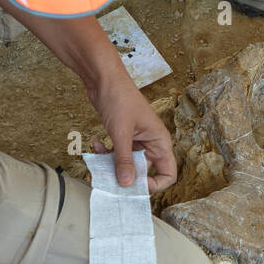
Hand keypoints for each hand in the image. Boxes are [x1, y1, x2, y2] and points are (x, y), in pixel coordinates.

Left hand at [89, 67, 177, 191]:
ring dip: (113, 167)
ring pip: (128, 166)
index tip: (134, 184)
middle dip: (127, 177)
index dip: (154, 184)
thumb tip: (126, 184)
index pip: (167, 174)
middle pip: (145, 173)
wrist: (104, 79)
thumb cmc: (119, 98)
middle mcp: (151, 144)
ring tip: (99, 161)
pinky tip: (96, 145)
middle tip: (110, 178)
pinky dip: (106, 155)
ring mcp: (137, 141)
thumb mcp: (121, 133)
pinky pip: (117, 156)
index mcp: (160, 142)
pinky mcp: (124, 138)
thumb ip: (124, 160)